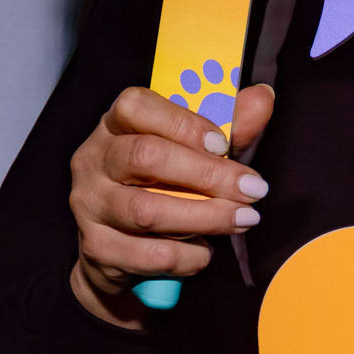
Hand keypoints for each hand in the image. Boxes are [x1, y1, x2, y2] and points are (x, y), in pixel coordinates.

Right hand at [68, 84, 274, 326]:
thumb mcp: (196, 153)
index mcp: (115, 127)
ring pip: (147, 211)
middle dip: (208, 174)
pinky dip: (189, 255)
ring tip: (244, 219)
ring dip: (207, 217)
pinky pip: (151, 255)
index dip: (183, 123)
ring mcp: (90, 205)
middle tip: (253, 189)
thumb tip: (263, 97)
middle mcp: (94, 161)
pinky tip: (207, 250)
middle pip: (145, 157)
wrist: (120, 252)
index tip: (223, 144)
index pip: (134, 106)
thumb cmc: (163, 189)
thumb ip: (229, 127)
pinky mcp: (99, 249)